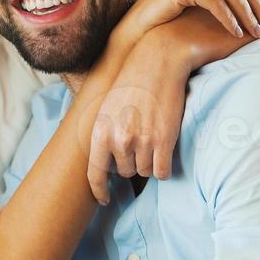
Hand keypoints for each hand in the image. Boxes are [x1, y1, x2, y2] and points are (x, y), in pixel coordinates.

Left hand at [88, 29, 192, 200]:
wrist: (158, 61)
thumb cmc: (132, 83)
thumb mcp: (106, 107)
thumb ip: (104, 135)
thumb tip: (106, 162)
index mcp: (100, 132)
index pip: (94, 174)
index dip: (99, 190)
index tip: (105, 199)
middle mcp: (119, 140)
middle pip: (125, 172)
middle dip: (132, 163)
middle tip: (141, 141)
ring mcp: (142, 141)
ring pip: (145, 172)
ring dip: (150, 162)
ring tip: (153, 137)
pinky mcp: (164, 141)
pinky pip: (162, 171)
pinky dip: (164, 167)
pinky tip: (165, 151)